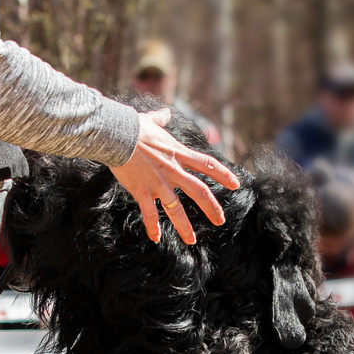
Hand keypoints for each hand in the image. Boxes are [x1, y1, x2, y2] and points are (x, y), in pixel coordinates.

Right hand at [110, 111, 242, 244]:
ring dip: (184, 227)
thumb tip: (164, 113)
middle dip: (212, 208)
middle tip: (221, 221)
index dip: (224, 175)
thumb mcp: (150, 120)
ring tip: (191, 240)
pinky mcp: (142, 191)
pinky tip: (155, 238)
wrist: (117, 135)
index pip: (207, 165)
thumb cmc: (132, 126)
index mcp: (178, 153)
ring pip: (177, 210)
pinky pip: (150, 213)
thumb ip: (160, 119)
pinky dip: (152, 227)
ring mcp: (158, 183)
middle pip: (199, 192)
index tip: (236, 184)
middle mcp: (173, 170)